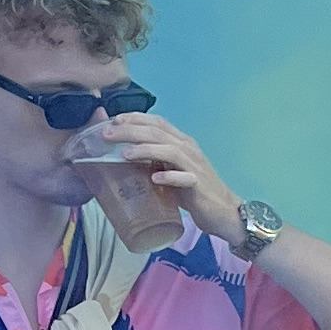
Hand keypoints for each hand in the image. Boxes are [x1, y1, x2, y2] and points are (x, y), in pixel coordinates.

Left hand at [81, 107, 240, 249]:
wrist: (224, 211)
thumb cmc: (194, 191)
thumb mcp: (171, 170)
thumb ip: (153, 161)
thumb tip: (123, 155)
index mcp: (181, 143)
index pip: (158, 122)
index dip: (136, 118)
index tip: (113, 120)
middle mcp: (189, 150)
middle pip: (158, 133)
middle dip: (131, 131)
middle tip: (107, 135)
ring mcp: (195, 167)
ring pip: (170, 151)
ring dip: (146, 150)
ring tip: (124, 154)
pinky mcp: (199, 186)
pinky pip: (184, 178)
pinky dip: (169, 176)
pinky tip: (155, 178)